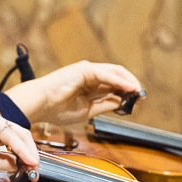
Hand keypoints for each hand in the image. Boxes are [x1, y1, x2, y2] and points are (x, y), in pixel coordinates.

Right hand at [0, 107, 39, 175]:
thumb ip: (2, 161)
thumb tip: (19, 164)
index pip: (13, 141)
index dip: (25, 156)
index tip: (31, 172)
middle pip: (19, 136)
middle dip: (30, 153)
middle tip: (35, 171)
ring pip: (18, 134)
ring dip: (28, 151)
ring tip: (33, 167)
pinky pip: (9, 134)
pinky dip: (20, 147)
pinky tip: (27, 159)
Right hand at [3, 60, 141, 126]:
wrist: (39, 105)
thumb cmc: (56, 109)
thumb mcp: (88, 111)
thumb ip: (104, 105)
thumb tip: (121, 102)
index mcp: (89, 86)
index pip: (113, 86)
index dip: (127, 93)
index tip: (138, 102)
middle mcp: (90, 76)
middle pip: (117, 77)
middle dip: (132, 86)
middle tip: (142, 97)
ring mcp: (87, 71)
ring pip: (115, 73)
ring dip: (129, 82)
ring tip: (139, 93)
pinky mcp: (84, 70)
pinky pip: (107, 75)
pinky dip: (120, 81)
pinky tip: (129, 88)